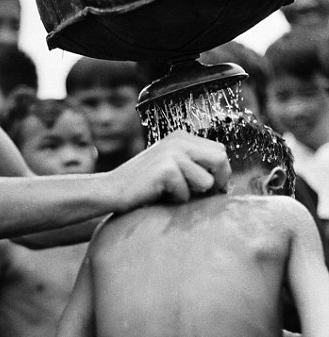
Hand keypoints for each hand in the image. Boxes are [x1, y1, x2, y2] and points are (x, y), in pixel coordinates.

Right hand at [111, 132, 230, 211]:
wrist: (111, 189)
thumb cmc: (143, 185)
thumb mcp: (171, 168)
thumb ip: (194, 167)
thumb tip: (224, 183)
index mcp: (182, 137)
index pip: (220, 151)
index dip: (219, 172)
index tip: (210, 189)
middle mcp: (179, 140)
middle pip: (220, 160)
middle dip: (217, 182)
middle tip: (201, 196)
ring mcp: (172, 153)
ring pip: (207, 181)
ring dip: (193, 194)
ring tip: (172, 193)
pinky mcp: (166, 169)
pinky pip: (187, 193)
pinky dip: (176, 200)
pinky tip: (159, 195)